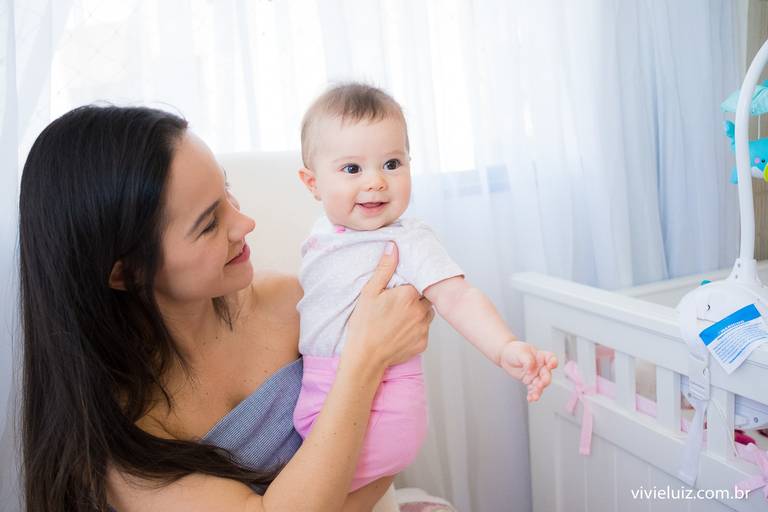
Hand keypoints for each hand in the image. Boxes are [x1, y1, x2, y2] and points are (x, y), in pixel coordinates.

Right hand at [344, 242, 434, 370]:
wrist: (365, 357)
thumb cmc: (364, 325)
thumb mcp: (369, 292)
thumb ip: (384, 268)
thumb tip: (394, 247)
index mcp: (409, 294)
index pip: (420, 281)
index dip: (411, 284)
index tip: (401, 289)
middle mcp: (421, 311)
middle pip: (426, 297)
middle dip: (416, 298)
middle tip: (399, 303)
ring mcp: (423, 328)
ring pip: (427, 314)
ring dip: (418, 312)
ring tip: (399, 317)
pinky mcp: (423, 343)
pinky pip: (424, 330)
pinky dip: (416, 329)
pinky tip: (400, 331)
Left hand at [499, 341, 557, 401]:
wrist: (504, 356)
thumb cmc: (514, 350)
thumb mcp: (521, 352)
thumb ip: (528, 361)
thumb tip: (530, 370)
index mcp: (541, 356)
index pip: (551, 358)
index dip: (553, 362)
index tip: (550, 366)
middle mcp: (540, 366)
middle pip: (547, 374)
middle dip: (545, 380)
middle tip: (540, 384)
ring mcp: (535, 374)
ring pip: (540, 384)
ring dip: (539, 391)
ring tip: (535, 396)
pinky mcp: (529, 381)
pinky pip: (532, 389)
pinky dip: (532, 394)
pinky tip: (530, 399)